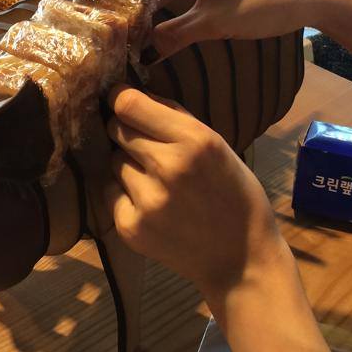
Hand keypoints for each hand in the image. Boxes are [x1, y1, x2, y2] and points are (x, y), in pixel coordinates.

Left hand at [103, 84, 290, 304]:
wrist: (241, 258)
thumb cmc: (234, 194)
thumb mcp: (218, 145)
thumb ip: (176, 117)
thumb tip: (131, 93)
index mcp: (195, 141)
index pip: (129, 104)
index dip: (121, 98)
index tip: (121, 100)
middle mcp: (168, 167)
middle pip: (116, 130)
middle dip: (126, 131)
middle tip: (146, 145)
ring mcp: (147, 201)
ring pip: (113, 162)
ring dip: (127, 165)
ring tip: (156, 180)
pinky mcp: (131, 228)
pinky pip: (110, 193)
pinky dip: (124, 194)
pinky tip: (152, 204)